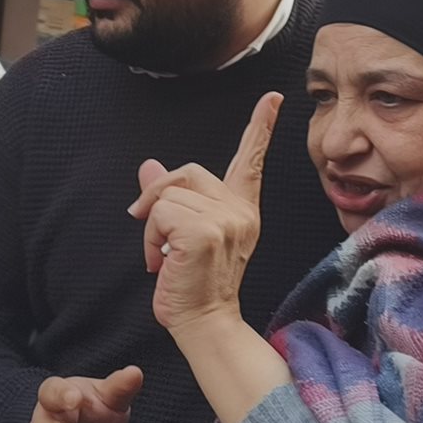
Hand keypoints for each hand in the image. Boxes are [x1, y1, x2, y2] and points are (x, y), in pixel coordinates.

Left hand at [130, 92, 280, 332]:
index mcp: (242, 210)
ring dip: (152, 227)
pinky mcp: (204, 232)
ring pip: (167, 196)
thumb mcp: (184, 236)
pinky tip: (162, 262)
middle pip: (188, 171)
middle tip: (153, 232)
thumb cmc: (194, 285)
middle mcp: (240, 211)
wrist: (204, 323)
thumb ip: (173, 199)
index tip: (273, 98)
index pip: (251, 161)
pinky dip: (149, 238)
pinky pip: (159, 213)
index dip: (261, 127)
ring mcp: (225, 220)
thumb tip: (149, 166)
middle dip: (159, 197)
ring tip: (164, 257)